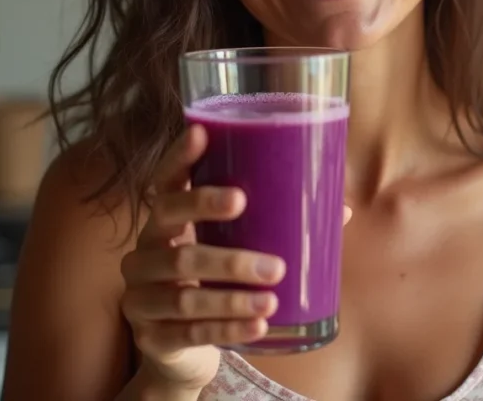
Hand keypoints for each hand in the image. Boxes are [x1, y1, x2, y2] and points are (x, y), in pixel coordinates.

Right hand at [119, 125, 352, 391]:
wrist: (174, 348)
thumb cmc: (210, 282)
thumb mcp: (228, 250)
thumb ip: (272, 228)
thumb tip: (342, 208)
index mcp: (163, 221)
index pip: (164, 181)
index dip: (179, 157)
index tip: (204, 135)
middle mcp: (143, 252)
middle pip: (172, 240)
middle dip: (225, 248)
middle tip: (273, 260)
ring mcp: (140, 297)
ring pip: (184, 295)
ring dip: (232, 297)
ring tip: (273, 297)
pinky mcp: (150, 338)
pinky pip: (188, 334)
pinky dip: (227, 329)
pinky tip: (258, 325)